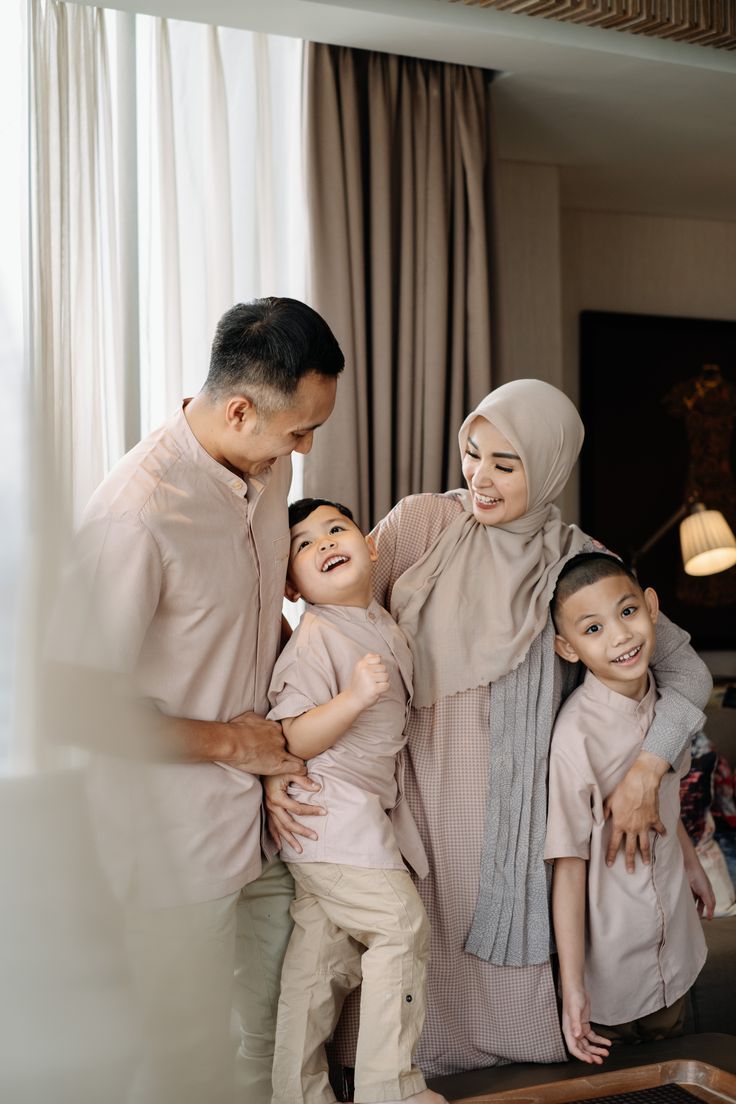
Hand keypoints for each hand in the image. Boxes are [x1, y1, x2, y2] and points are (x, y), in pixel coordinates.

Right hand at [222, 711, 304, 775]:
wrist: (232, 742)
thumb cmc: (236, 729)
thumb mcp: (249, 718)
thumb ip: (258, 720)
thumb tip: (258, 720)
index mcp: (274, 727)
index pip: (284, 735)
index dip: (282, 741)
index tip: (280, 745)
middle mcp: (280, 738)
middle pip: (291, 745)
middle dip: (290, 751)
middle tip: (286, 757)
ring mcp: (280, 751)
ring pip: (297, 757)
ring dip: (297, 761)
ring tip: (298, 766)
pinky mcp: (278, 765)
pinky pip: (297, 768)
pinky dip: (301, 771)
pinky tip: (302, 773)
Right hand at [264, 773, 323, 851]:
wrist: (262, 766)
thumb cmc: (277, 769)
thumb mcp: (291, 771)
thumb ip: (304, 780)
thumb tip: (318, 788)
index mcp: (277, 798)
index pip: (297, 808)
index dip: (311, 811)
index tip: (324, 812)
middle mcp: (272, 807)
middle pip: (288, 823)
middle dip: (302, 832)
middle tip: (315, 837)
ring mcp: (268, 810)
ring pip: (280, 829)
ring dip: (290, 840)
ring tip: (300, 850)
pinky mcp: (267, 811)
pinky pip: (271, 828)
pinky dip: (276, 837)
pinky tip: (280, 847)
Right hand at [350, 653, 389, 709]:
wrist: (353, 699)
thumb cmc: (359, 683)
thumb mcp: (359, 668)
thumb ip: (368, 659)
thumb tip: (379, 655)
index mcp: (361, 664)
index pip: (378, 658)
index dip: (377, 666)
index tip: (371, 672)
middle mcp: (364, 670)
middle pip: (384, 668)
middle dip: (380, 675)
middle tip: (372, 681)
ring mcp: (369, 679)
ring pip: (386, 676)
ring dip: (382, 682)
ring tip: (373, 685)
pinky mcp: (374, 689)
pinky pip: (387, 685)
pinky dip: (383, 689)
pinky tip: (376, 690)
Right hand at [561, 988, 610, 1064]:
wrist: (576, 987)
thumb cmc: (572, 996)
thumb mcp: (574, 1010)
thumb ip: (575, 1023)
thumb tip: (577, 1035)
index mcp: (568, 1030)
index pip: (573, 1048)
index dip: (581, 1056)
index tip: (590, 1060)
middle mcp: (573, 1031)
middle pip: (582, 1048)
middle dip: (591, 1055)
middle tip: (600, 1060)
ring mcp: (579, 1028)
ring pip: (588, 1044)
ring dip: (596, 1049)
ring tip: (605, 1053)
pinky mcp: (585, 1025)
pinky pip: (592, 1036)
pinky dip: (600, 1040)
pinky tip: (607, 1042)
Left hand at [604, 752, 666, 871]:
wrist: (641, 782)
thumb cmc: (623, 790)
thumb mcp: (609, 800)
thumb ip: (604, 812)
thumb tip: (599, 820)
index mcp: (620, 824)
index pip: (614, 844)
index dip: (612, 855)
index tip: (610, 865)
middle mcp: (632, 828)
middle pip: (630, 849)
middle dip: (630, 861)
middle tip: (631, 871)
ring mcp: (644, 825)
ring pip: (645, 844)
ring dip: (645, 855)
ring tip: (646, 864)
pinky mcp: (654, 819)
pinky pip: (659, 829)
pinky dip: (662, 833)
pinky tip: (663, 836)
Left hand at [685, 850, 715, 918]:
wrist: (686, 864)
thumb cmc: (698, 876)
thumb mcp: (705, 891)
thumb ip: (709, 903)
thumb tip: (710, 916)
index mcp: (708, 890)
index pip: (711, 903)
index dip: (710, 911)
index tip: (708, 919)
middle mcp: (700, 890)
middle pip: (700, 904)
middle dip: (699, 911)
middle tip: (696, 920)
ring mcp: (692, 888)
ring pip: (692, 901)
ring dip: (691, 908)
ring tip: (688, 916)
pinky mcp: (684, 887)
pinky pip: (685, 897)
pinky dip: (684, 902)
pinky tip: (682, 907)